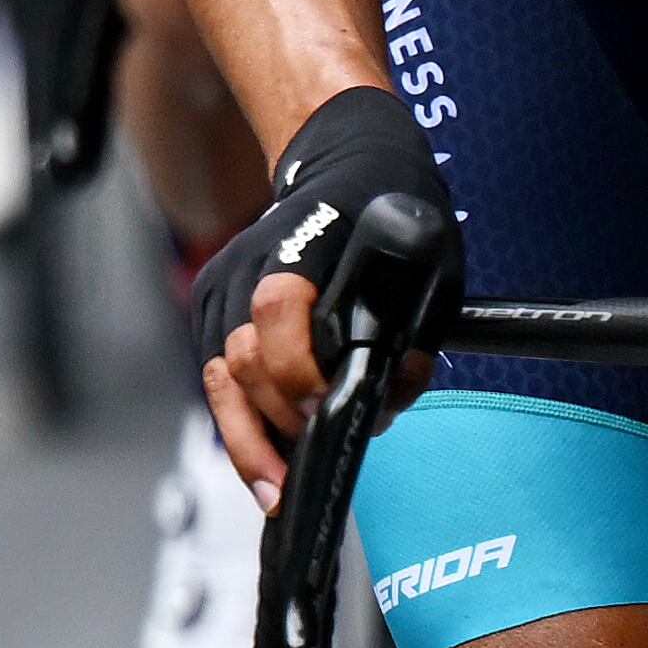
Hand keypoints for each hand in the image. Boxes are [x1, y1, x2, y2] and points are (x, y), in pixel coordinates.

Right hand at [190, 84, 462, 503]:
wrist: (351, 158)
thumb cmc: (395, 210)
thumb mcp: (434, 265)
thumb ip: (416, 334)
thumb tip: (393, 395)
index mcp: (307, 244)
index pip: (277, 310)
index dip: (298, 370)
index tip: (327, 407)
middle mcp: (251, 264)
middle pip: (239, 359)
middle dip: (278, 420)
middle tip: (313, 458)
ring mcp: (224, 284)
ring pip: (217, 377)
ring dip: (247, 439)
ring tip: (277, 489)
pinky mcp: (212, 306)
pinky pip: (216, 376)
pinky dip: (238, 421)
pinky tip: (265, 459)